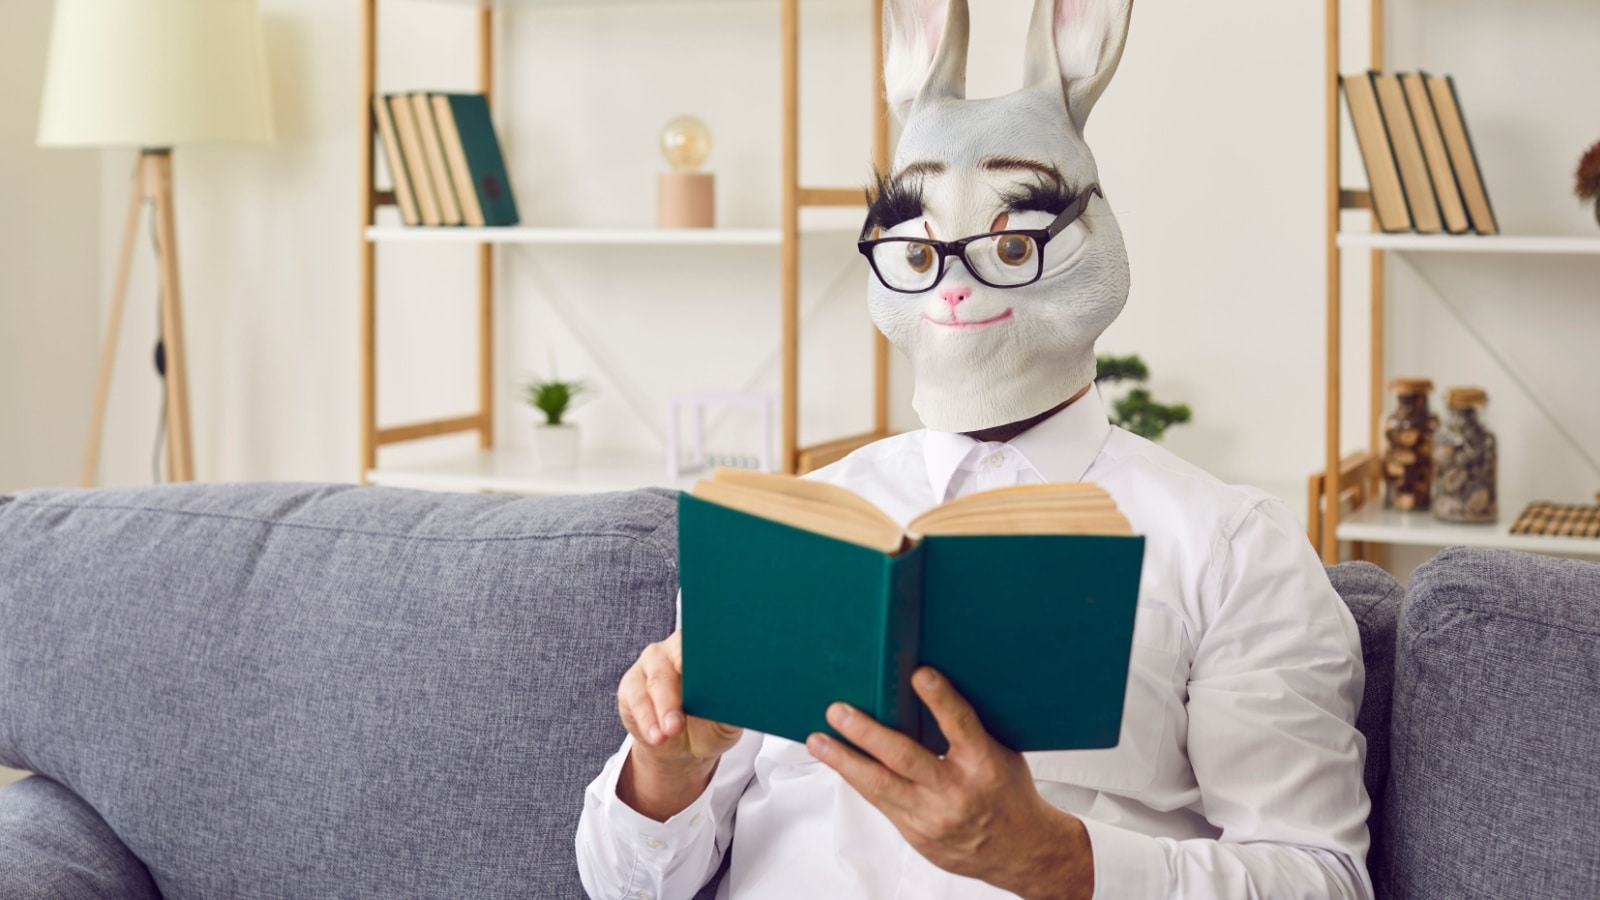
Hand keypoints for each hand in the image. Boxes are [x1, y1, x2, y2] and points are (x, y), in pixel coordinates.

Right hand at [616, 630, 742, 820]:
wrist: (684, 748)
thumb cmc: (710, 724)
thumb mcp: (729, 719)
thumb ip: (734, 704)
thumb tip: (744, 694)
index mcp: (703, 650)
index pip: (705, 642)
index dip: (708, 653)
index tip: (713, 668)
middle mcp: (674, 650)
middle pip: (676, 660)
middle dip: (684, 688)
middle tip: (688, 712)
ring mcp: (649, 665)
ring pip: (655, 681)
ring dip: (664, 708)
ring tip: (671, 731)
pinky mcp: (631, 686)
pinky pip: (636, 700)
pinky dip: (647, 720)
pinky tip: (657, 736)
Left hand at [806, 667, 1094, 899]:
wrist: (1020, 851)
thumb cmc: (1007, 793)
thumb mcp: (999, 752)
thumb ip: (966, 729)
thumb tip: (926, 688)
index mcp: (984, 764)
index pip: (961, 725)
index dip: (940, 699)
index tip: (919, 674)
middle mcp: (956, 791)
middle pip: (905, 758)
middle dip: (866, 732)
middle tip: (838, 712)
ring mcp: (933, 817)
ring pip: (880, 786)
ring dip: (844, 760)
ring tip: (818, 741)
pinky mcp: (916, 834)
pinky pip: (880, 803)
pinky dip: (857, 781)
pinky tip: (839, 764)